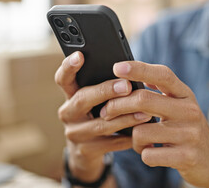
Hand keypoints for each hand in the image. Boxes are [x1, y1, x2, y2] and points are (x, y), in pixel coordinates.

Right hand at [54, 52, 152, 182]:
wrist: (86, 152)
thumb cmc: (97, 115)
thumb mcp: (95, 100)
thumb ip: (104, 86)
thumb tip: (129, 71)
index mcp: (70, 95)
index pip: (63, 78)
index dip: (69, 66)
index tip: (80, 55)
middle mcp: (68, 113)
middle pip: (82, 99)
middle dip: (106, 91)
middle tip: (127, 86)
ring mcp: (75, 133)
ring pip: (101, 124)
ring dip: (124, 117)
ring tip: (145, 112)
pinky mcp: (85, 151)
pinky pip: (110, 143)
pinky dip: (128, 137)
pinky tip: (143, 132)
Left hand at [99, 61, 208, 186]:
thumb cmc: (187, 129)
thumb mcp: (180, 105)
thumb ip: (160, 91)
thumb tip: (130, 74)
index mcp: (185, 94)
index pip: (162, 75)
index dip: (138, 69)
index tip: (117, 67)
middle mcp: (189, 111)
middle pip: (143, 100)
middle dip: (117, 105)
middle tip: (106, 111)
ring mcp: (189, 134)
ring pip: (141, 131)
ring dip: (133, 138)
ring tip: (140, 140)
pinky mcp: (186, 156)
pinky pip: (148, 154)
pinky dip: (143, 154)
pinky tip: (151, 152)